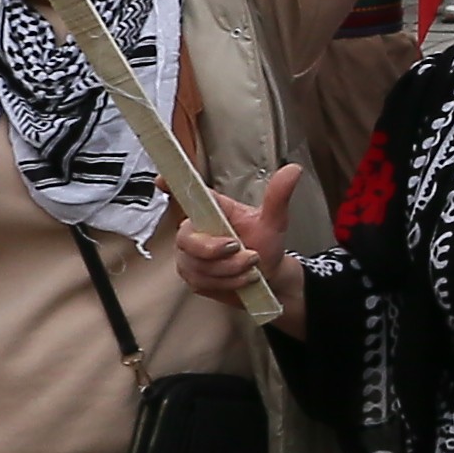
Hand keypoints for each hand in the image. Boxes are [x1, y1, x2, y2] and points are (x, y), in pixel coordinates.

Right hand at [169, 162, 308, 326]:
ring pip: (198, 265)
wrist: (268, 277)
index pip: (186, 194)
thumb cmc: (265, 244)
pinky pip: (203, 281)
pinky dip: (229, 282)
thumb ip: (278, 197)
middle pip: (187, 239)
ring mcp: (189, 254)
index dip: (170, 186)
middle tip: (248, 254)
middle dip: (217, 251)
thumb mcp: (274, 220)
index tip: (160, 180)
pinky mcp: (191, 276)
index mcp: (211, 209)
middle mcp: (194, 229)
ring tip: (252, 267)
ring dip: (231, 270)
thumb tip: (293, 170)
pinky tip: (243, 279)